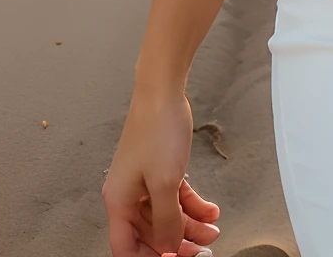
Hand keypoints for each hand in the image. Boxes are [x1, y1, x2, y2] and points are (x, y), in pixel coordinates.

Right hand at [103, 86, 221, 255]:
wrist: (164, 91)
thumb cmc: (156, 129)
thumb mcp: (165, 182)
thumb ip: (167, 220)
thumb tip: (170, 246)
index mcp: (120, 201)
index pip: (126, 248)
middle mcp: (129, 195)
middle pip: (150, 234)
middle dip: (176, 244)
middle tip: (200, 251)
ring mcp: (145, 182)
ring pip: (167, 216)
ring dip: (190, 226)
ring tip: (212, 230)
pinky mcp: (161, 170)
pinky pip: (176, 197)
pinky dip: (193, 205)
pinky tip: (211, 210)